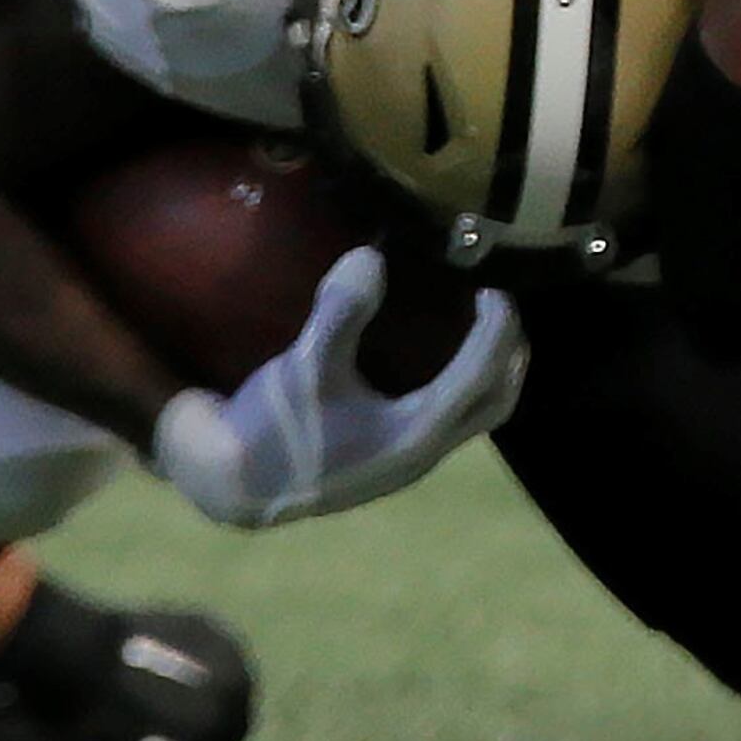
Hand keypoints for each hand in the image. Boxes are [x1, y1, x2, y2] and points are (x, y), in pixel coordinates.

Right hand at [148, 246, 525, 527]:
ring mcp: (406, 462)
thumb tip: (371, 258)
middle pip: (495, 405)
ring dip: (487, 375)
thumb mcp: (303, 365)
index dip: (496, 330)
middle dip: (508, 356)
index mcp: (413, 435)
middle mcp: (421, 455)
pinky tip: (432, 361)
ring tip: (478, 331)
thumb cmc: (272, 427)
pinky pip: (446, 422)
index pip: (480, 377)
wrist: (233, 482)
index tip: (493, 291)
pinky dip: (458, 388)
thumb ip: (339, 313)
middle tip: (497, 310)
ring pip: (472, 418)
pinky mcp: (388, 460)